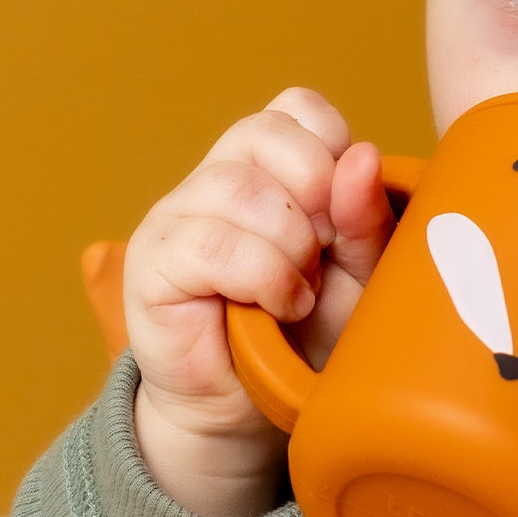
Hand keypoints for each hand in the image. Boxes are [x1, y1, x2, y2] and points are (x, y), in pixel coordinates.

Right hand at [123, 87, 396, 516]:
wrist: (255, 408)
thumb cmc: (309, 332)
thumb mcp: (359, 273)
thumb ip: (366, 218)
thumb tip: (363, 156)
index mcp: (267, 165)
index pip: (297, 108)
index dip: (334, 150)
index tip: (347, 212)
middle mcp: (216, 178)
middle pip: (265, 133)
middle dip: (314, 195)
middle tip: (323, 254)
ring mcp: (177, 216)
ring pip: (238, 188)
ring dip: (289, 245)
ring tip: (301, 290)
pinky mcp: (151, 263)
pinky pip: (209, 244)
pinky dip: (261, 275)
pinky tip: (279, 304)